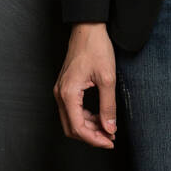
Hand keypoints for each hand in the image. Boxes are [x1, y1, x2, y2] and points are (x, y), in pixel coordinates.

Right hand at [53, 23, 117, 147]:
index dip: (94, 139)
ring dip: (89, 127)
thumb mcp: (107, 78)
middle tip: (110, 138)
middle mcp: (60, 94)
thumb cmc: (96, 49)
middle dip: (91, 136)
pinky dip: (85, 117)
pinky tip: (99, 117)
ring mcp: (61, 90)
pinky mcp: (66, 87)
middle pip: (72, 127)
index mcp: (68, 93)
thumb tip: (109, 128)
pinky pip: (72, 110)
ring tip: (107, 129)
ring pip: (71, 120)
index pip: (78, 127)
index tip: (109, 142)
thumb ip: (108, 106)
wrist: (88, 29)